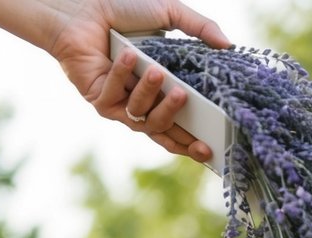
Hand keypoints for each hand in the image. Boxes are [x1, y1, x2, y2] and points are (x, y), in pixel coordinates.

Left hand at [48, 0, 230, 162]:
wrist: (82, 5)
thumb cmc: (123, 8)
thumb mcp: (169, 14)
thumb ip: (200, 28)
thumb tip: (228, 45)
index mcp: (161, 92)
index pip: (180, 127)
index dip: (193, 142)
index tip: (210, 149)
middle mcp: (141, 104)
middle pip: (163, 131)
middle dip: (178, 126)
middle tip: (189, 108)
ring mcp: (120, 105)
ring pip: (141, 117)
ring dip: (150, 94)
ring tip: (157, 72)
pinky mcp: (99, 100)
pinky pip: (116, 98)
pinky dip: (123, 75)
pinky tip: (127, 54)